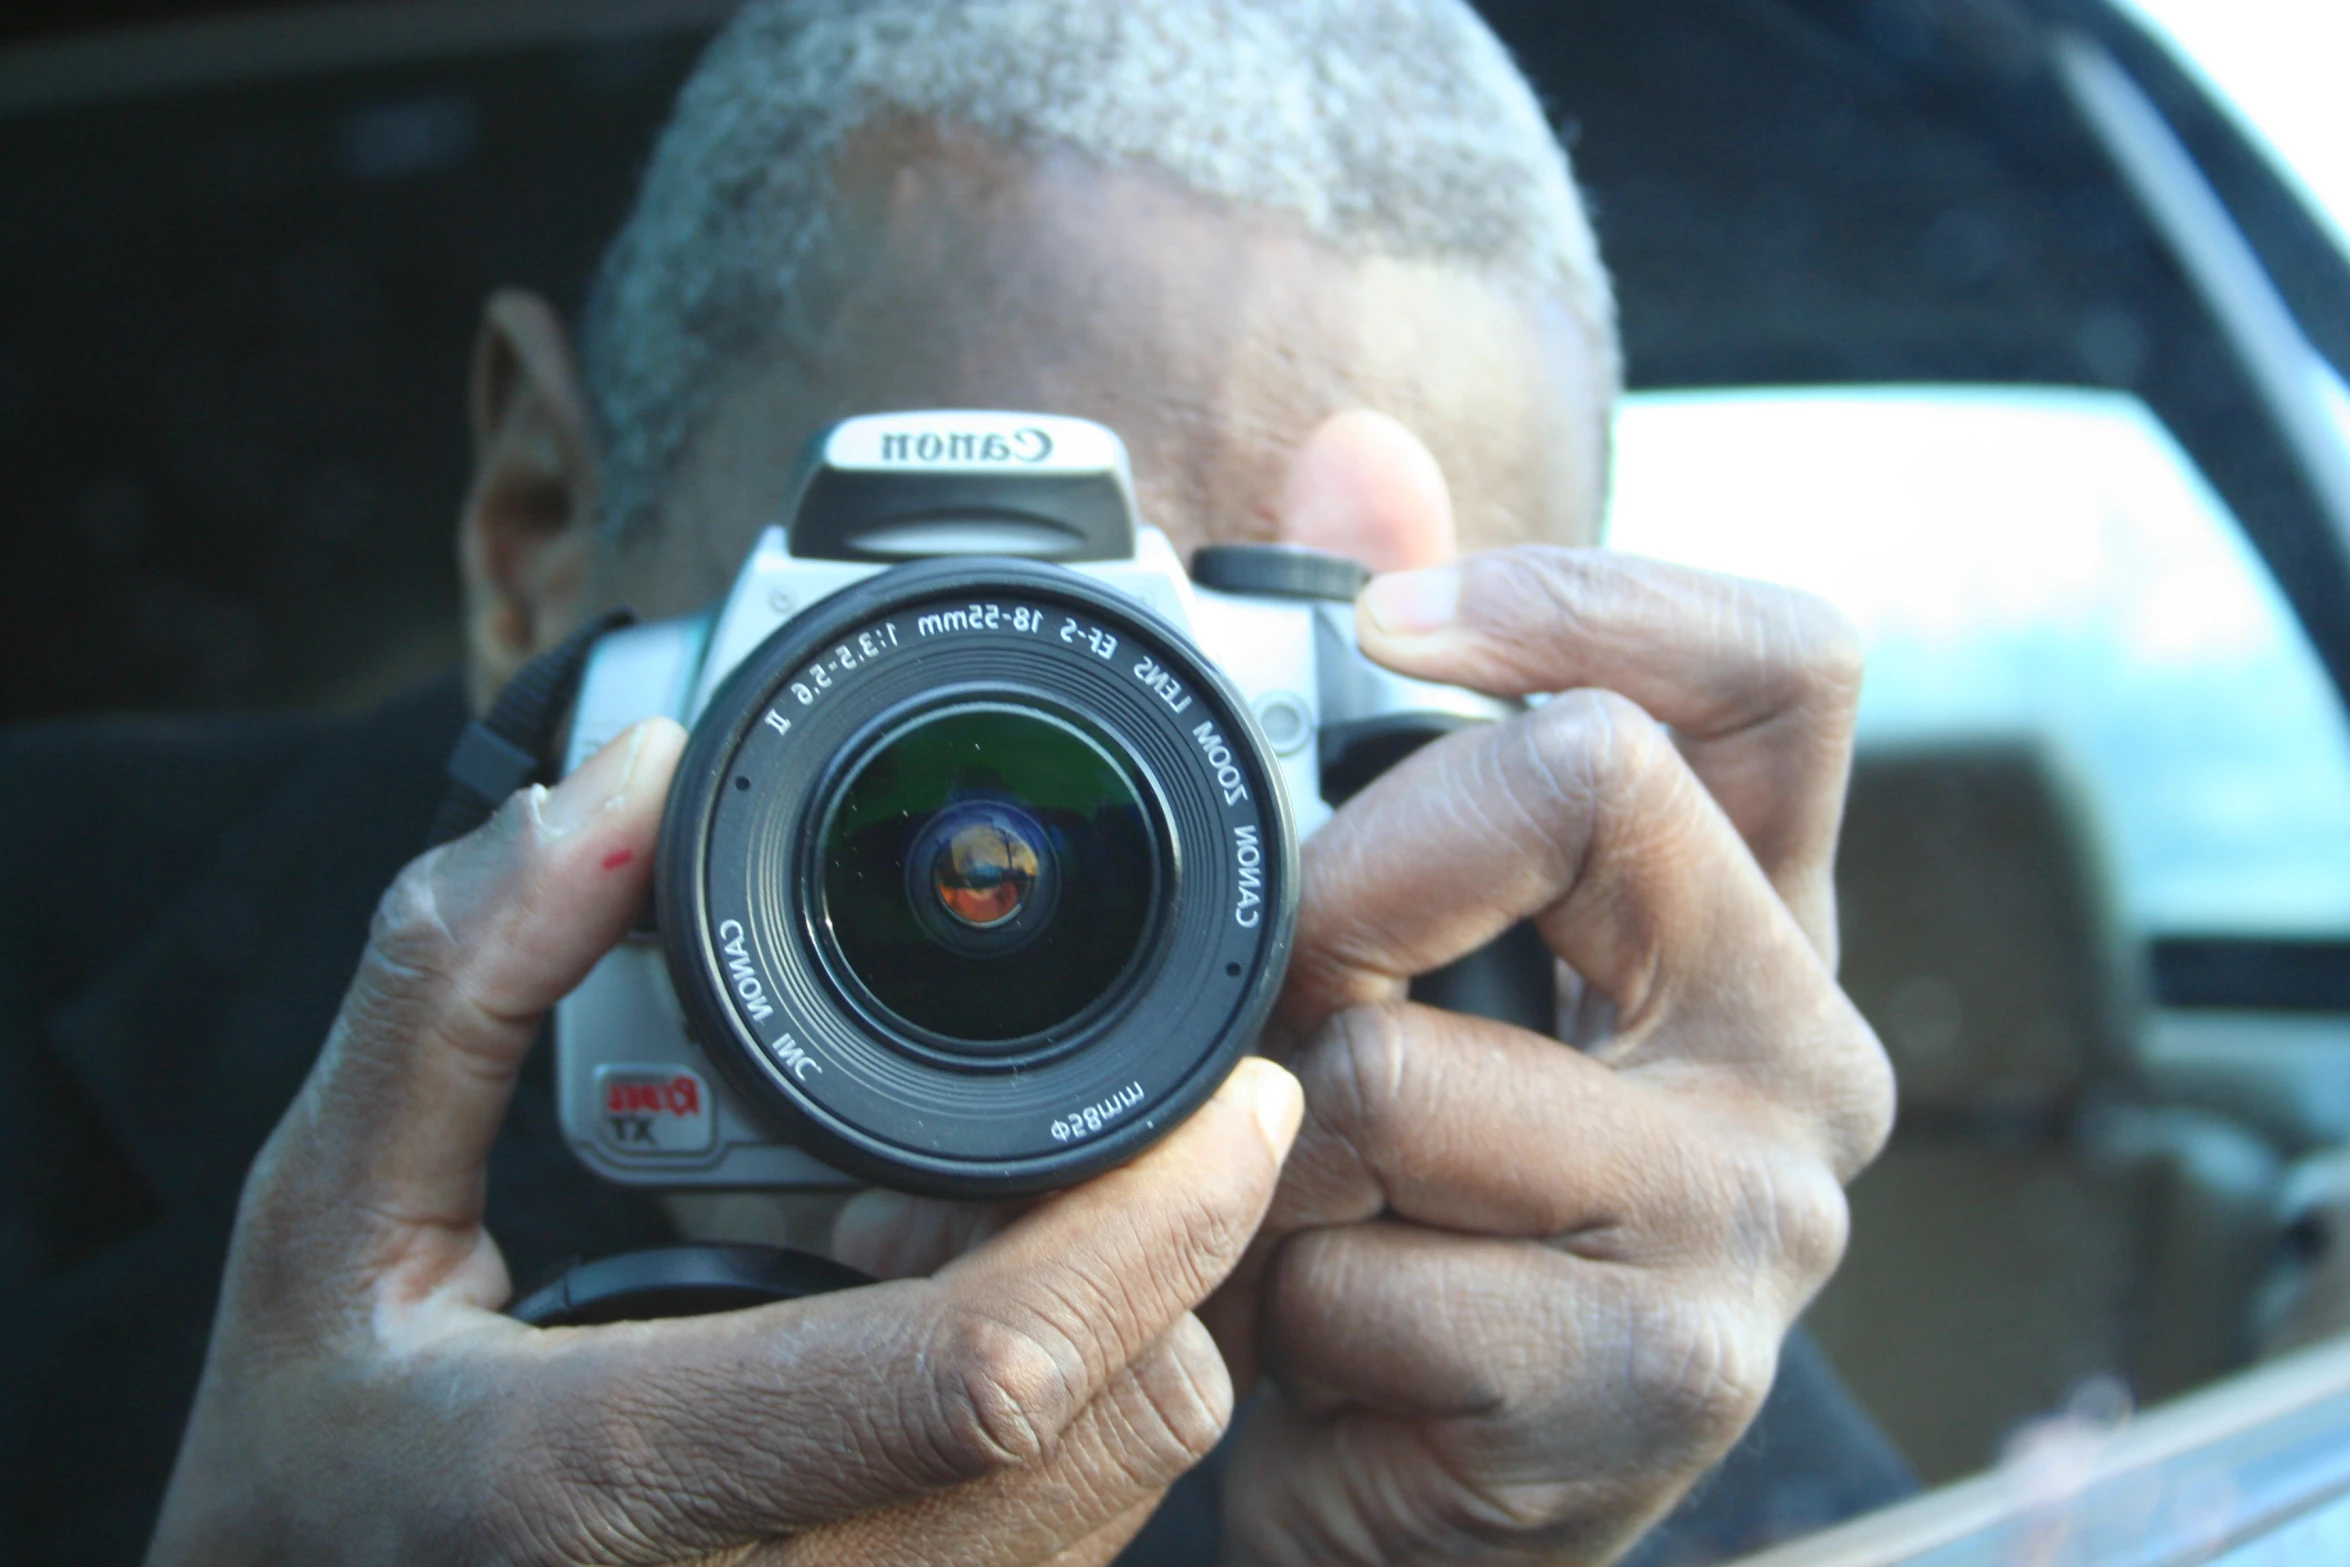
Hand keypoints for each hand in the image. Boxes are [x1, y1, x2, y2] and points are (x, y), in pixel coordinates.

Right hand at [147, 720, 1302, 1566]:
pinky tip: (930, 1331)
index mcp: (617, 1483)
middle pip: (1122, 1421)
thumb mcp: (324, 1215)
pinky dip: (1074, 1411)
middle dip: (1163, 1246)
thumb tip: (622, 791)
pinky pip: (1077, 1538)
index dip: (1148, 1223)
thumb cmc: (320, 1475)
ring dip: (1121, 1324)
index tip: (1232, 1095)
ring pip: (1128, 1485)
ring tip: (956, 1232)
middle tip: (1083, 1131)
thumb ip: (459, 982)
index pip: (981, 1371)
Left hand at [1207, 422, 1894, 1563]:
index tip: (1386, 629)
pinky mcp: (1660, 1384)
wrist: (1421, 1497)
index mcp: (1757, 914)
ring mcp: (1754, 1228)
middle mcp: (1801, 1051)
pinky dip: (1274, 1298)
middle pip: (1595, 786)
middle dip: (1349, 873)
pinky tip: (1321, 1341)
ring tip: (1287, 1205)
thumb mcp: (1410, 957)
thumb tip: (1355, 453)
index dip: (1587, 591)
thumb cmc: (1416, 1205)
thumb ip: (1392, 704)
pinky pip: (1363, 1265)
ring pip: (1402, 1066)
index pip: (1781, 661)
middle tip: (1273, 983)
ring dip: (1267, 1139)